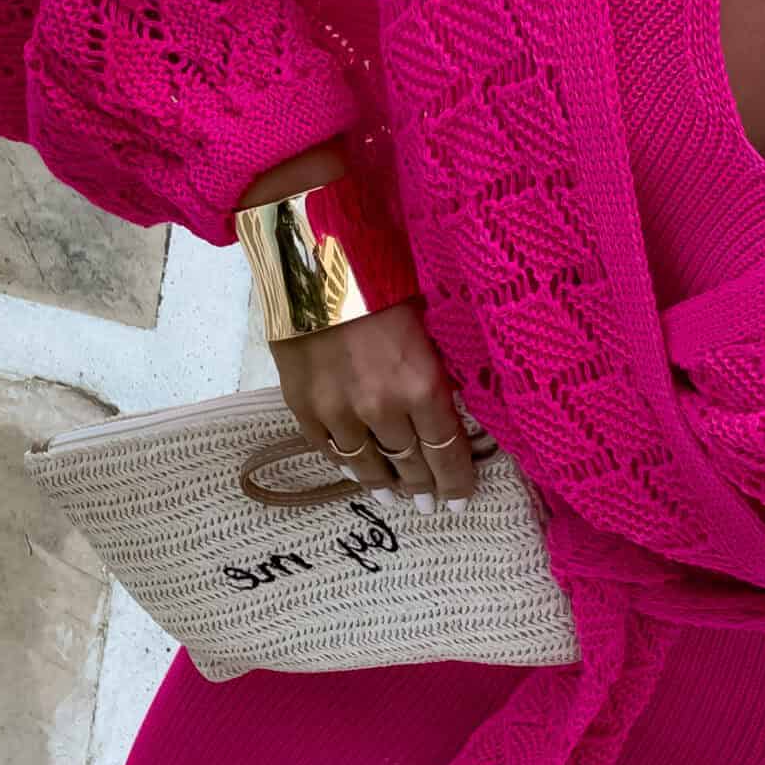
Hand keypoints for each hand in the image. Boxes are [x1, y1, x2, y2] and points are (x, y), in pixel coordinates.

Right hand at [271, 300, 476, 511]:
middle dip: (424, 487)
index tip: (461, 501)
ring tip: (395, 496)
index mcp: (422, 386)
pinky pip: (330, 450)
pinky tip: (357, 471)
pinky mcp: (303, 407)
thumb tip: (454, 410)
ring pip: (367, 465)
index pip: (447, 452)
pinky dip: (346, 464)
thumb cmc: (382, 281)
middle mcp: (382, 409)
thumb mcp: (427, 324)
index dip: (456, 482)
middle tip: (430, 504)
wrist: (312, 260)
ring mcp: (338, 412)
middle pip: (410, 464)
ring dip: (384, 483)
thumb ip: (438, 372)